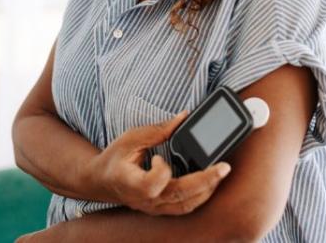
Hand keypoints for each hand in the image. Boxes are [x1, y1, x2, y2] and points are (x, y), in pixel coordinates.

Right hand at [91, 110, 231, 215]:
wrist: (101, 181)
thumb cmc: (114, 159)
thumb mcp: (130, 138)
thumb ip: (158, 130)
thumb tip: (184, 116)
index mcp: (131, 183)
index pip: (152, 185)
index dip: (161, 171)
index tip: (158, 157)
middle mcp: (144, 200)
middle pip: (179, 197)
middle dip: (205, 181)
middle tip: (224, 167)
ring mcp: (154, 207)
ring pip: (186, 205)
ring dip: (207, 189)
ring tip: (221, 172)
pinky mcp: (162, 208)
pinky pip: (185, 207)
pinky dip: (201, 195)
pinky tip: (211, 181)